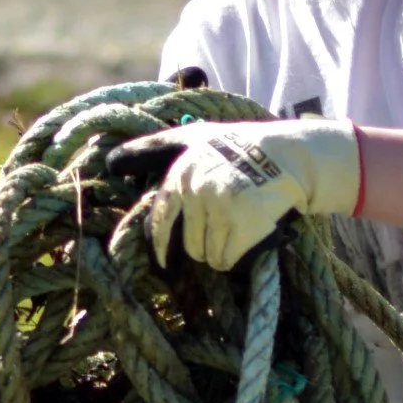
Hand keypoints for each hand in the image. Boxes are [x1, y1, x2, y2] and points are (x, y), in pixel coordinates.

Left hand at [111, 117, 361, 269]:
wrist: (290, 155)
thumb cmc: (240, 147)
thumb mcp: (194, 137)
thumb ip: (155, 149)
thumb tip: (112, 165)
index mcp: (179, 172)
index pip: (158, 222)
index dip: (159, 247)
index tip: (163, 264)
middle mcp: (194, 188)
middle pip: (186, 245)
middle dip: (202, 245)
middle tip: (224, 230)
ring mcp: (218, 206)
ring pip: (207, 255)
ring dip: (222, 251)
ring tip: (239, 228)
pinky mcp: (242, 222)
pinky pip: (228, 259)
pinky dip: (240, 256)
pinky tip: (251, 236)